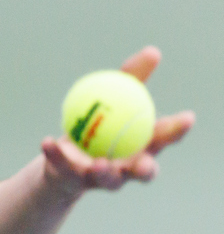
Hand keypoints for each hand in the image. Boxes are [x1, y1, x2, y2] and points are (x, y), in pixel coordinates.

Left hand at [41, 47, 194, 192]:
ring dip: (105, 172)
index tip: (187, 117)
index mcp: (142, 147)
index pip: (163, 139)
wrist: (64, 158)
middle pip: (143, 171)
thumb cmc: (99, 126)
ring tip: (100, 163)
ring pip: (108, 179)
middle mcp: (127, 168)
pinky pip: (63, 168)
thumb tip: (153, 52)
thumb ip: (132, 79)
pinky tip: (47, 141)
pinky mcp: (72, 181)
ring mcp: (101, 178)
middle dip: (146, 169)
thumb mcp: (115, 99)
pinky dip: (55, 155)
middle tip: (144, 164)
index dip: (176, 131)